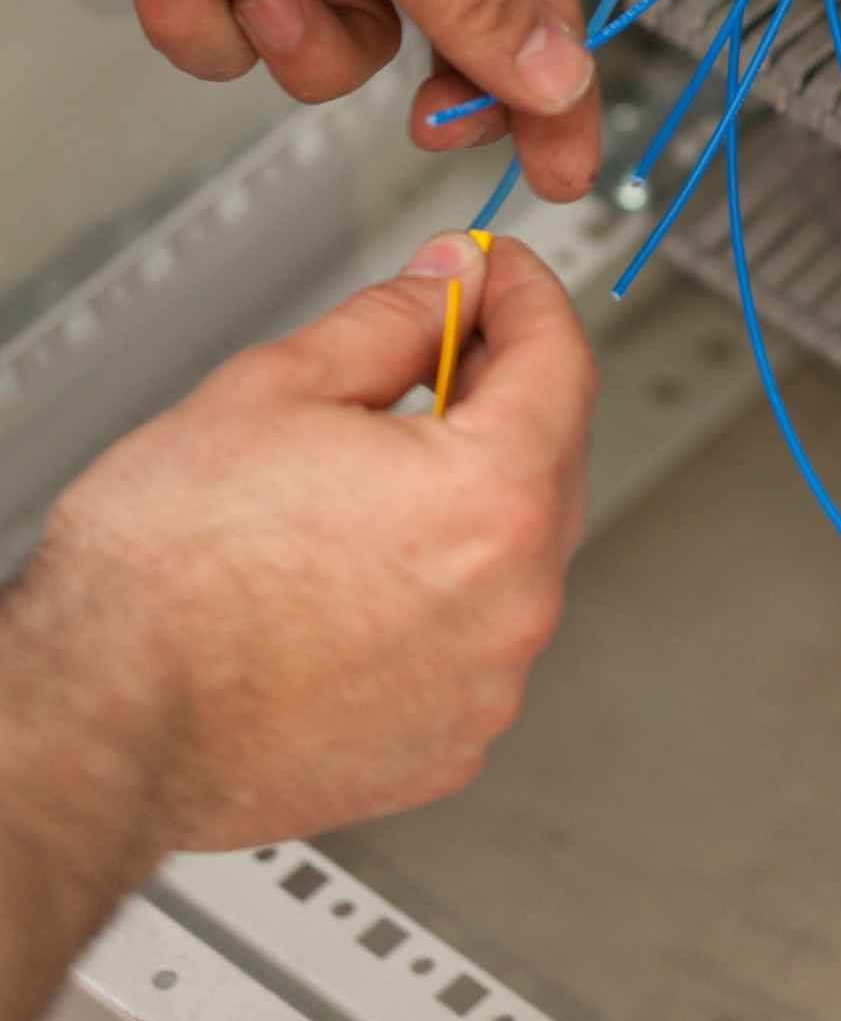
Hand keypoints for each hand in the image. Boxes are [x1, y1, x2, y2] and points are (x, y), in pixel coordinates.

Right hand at [7, 232, 593, 853]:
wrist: (100, 727)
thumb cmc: (164, 581)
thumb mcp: (278, 385)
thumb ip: (393, 320)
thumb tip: (447, 283)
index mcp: (491, 500)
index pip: (561, 362)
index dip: (527, 296)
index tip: (497, 274)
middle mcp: (514, 603)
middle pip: (553, 456)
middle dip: (502, 389)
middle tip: (438, 346)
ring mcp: (486, 686)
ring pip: (516, 553)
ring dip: (470, 496)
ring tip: (369, 472)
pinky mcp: (448, 746)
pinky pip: (477, 638)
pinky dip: (443, 592)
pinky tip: (363, 568)